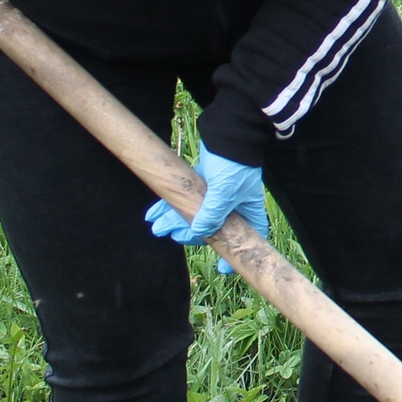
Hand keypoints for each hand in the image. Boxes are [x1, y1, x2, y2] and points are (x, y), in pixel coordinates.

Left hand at [146, 143, 270, 273]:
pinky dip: (170, 206)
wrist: (228, 132)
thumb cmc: (233, 163)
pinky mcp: (202, 182)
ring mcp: (216, 194)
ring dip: (173, 221)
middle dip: (189, 234)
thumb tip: (197, 232)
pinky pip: (184, 200)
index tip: (222, 269)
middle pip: (212, 229)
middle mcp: (233, 205)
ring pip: (194, 215)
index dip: (235, 256)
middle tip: (170, 236)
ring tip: (155, 226)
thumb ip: (211, 215)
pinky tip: (155, 212)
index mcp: (247, 210)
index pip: (246, 239)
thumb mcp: (224, 192)